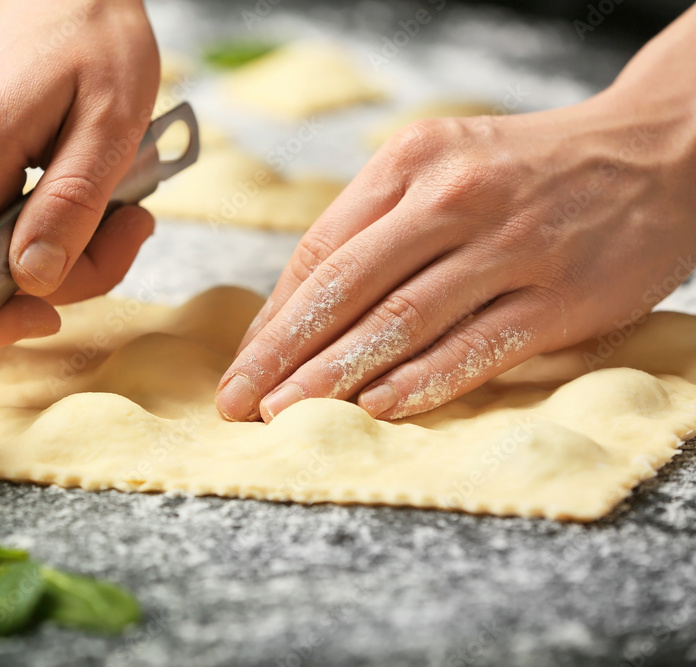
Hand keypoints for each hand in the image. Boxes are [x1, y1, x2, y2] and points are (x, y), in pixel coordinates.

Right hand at [0, 0, 159, 348]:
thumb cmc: (89, 42)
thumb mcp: (111, 123)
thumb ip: (72, 206)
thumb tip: (32, 280)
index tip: (53, 313)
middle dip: (60, 274)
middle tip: (129, 226)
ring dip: (53, 251)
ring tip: (103, 199)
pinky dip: (30, 232)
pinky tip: (65, 193)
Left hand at [215, 49, 695, 421]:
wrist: (657, 151)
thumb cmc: (525, 172)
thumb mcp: (443, 167)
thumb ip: (374, 229)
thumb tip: (296, 312)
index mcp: (411, 161)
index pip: (321, 251)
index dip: (275, 318)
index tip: (243, 367)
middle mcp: (454, 197)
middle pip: (346, 287)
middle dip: (283, 354)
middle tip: (241, 403)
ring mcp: (510, 246)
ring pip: (402, 320)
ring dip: (334, 376)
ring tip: (286, 415)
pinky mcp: (560, 295)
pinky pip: (476, 346)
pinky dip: (421, 382)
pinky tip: (375, 410)